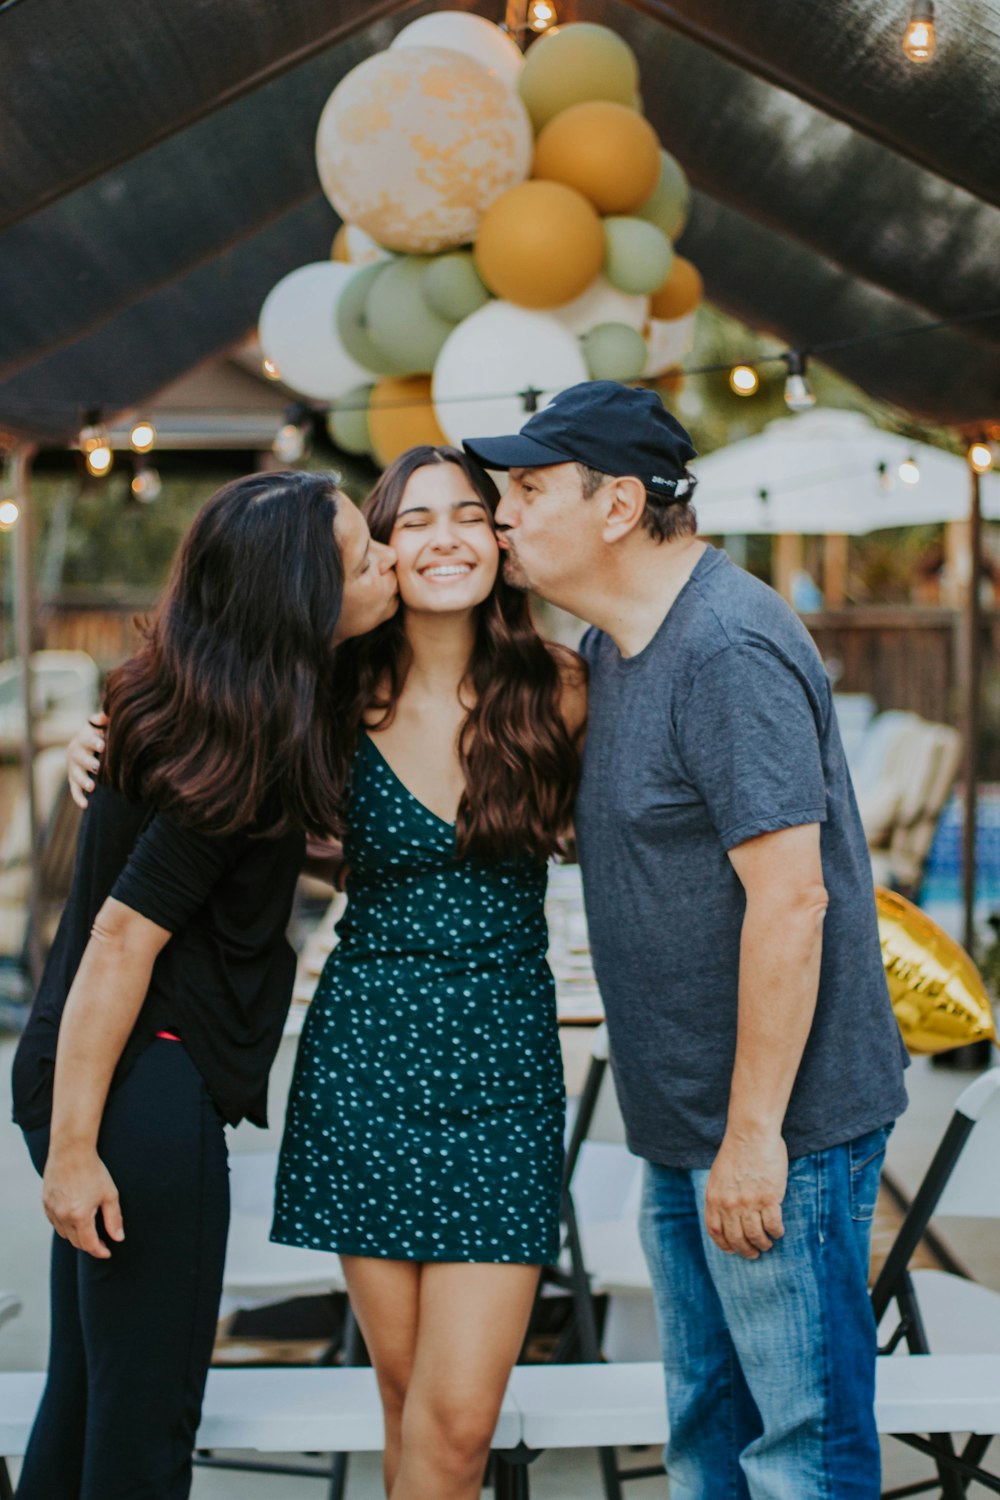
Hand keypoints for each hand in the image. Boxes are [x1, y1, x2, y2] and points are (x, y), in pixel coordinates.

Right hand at [42, 1147, 123, 1258]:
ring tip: (89, 1229)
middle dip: (89, 1244)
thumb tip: (118, 1238)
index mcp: (79, 1216)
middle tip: (101, 1241)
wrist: (71, 1150)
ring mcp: (51, 1209)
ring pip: (63, 1233)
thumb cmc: (93, 1170)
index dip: (99, 1251)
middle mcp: (62, 1215)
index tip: (107, 1252)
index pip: (89, 1244)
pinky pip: (54, 1222)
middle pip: (75, 1241)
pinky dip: (64, 1225)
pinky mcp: (45, 1202)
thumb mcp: (110, 1194)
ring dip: (76, 1235)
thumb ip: (114, 1218)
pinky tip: (74, 1218)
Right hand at [67, 712, 106, 808]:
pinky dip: (79, 798)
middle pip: (80, 758)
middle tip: (97, 767)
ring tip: (92, 787)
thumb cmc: (99, 735)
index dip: (93, 742)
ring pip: (76, 775)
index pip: (87, 739)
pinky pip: (74, 790)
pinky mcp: (74, 781)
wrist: (85, 747)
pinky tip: (86, 805)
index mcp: (83, 738)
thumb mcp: (100, 725)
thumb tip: (108, 713)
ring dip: (83, 781)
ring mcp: (74, 768)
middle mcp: (75, 753)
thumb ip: (104, 719)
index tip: (102, 745)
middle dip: (88, 762)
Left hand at [704, 1128, 786, 1258]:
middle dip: (746, 1251)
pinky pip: (773, 1225)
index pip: (716, 1232)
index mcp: (714, 1198)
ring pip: (756, 1236)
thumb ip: (720, 1196)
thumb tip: (726, 1216)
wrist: (751, 1134)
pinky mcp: (769, 1198)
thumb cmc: (736, 1151)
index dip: (725, 1245)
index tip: (733, 1250)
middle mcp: (729, 1204)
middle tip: (754, 1253)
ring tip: (767, 1244)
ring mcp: (749, 1203)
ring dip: (763, 1244)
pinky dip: (776, 1232)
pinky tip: (778, 1231)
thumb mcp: (718, 1175)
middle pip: (736, 1239)